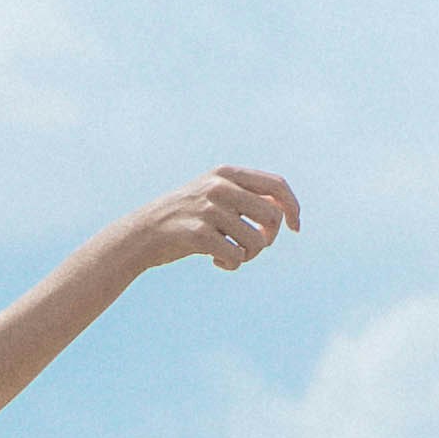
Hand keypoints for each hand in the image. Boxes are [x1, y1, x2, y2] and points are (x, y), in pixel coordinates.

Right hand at [140, 164, 301, 273]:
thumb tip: (285, 208)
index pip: (277, 185)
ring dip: (248, 255)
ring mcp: (208, 210)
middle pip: (272, 216)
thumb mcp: (214, 194)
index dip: (293, 208)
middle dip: (268, 238)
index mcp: (226, 173)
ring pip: (256, 241)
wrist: (142, 234)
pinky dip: (231, 264)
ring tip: (230, 254)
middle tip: (251, 246)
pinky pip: (236, 257)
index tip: (295, 227)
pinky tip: (215, 260)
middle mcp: (219, 187)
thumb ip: (246, 195)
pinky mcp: (199, 234)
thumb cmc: (185, 217)